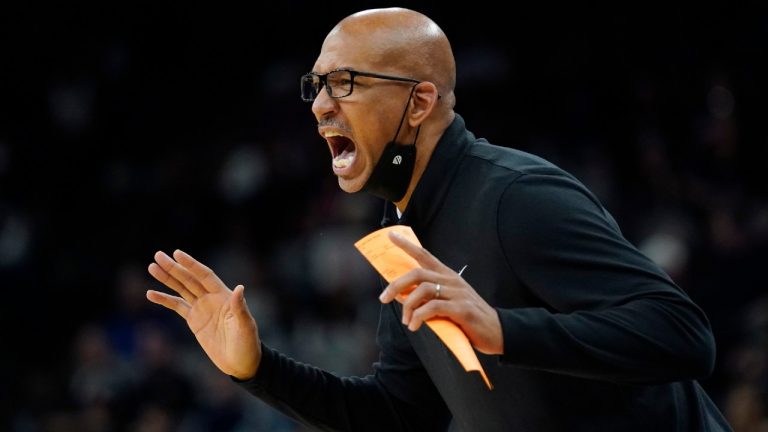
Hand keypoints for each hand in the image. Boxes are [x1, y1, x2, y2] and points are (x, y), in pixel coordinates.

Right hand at [146, 249, 260, 379]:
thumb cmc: (247, 343)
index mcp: (224, 296)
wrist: (241, 363)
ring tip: (152, 267)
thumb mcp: (245, 326)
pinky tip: (151, 294)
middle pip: (189, 279)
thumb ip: (240, 307)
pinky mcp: (194, 321)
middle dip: (174, 268)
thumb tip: (240, 288)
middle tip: (158, 255)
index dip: (191, 265)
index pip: (205, 275)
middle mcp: (212, 298)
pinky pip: (177, 306)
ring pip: (181, 289)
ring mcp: (202, 309)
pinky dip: (164, 300)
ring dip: (167, 279)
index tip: (177, 253)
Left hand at [378, 232, 503, 354]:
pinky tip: (415, 326)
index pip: (424, 255)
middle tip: (384, 298)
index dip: (407, 245)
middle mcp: (452, 280)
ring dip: (408, 306)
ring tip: (407, 321)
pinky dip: (419, 317)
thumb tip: (402, 296)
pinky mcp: (461, 309)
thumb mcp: (448, 301)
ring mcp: (457, 294)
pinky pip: (433, 307)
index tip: (390, 235)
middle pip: (417, 274)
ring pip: (423, 290)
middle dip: (396, 285)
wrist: (496, 330)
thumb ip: (429, 296)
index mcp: (447, 275)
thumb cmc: (468, 317)